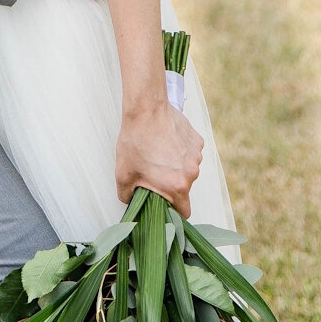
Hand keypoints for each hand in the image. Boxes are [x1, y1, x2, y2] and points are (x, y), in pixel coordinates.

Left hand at [115, 103, 203, 218]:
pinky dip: (180, 151)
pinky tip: (165, 142)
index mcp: (177, 186)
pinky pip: (190, 153)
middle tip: (153, 172)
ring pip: (187, 169)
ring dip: (176, 167)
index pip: (184, 211)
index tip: (164, 205)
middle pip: (184, 188)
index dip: (174, 212)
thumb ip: (127, 196)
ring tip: (157, 154)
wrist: (146, 110)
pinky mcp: (197, 140)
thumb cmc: (135, 142)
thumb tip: (131, 201)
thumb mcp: (123, 175)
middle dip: (170, 184)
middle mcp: (191, 173)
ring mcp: (196, 155)